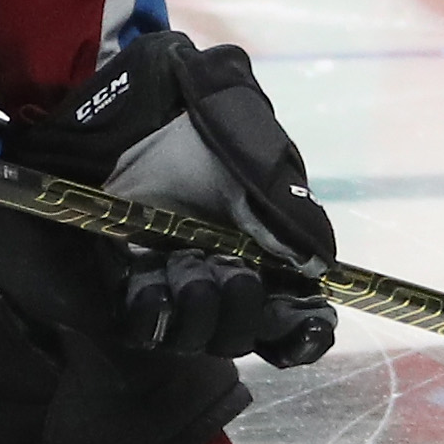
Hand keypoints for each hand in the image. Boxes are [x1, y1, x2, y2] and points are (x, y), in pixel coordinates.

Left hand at [6, 33, 336, 363]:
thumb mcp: (253, 157)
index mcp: (263, 247)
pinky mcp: (125, 286)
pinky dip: (155, 312)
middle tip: (222, 264)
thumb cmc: (197, 124)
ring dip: (198, 305)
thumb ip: (287, 211)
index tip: (305, 327)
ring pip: (201, 336)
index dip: (303, 329)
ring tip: (179, 261)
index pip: (294, 310)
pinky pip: (149, 327)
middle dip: (240, 305)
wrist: (127, 107)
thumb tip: (318, 265)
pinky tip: (150, 279)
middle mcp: (222, 272)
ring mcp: (175, 282)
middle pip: (247, 331)